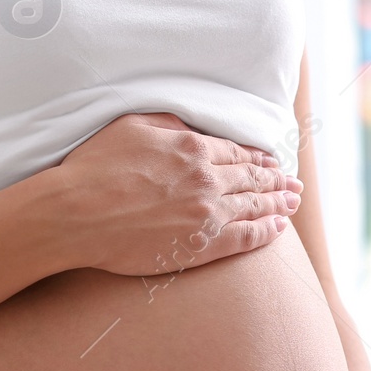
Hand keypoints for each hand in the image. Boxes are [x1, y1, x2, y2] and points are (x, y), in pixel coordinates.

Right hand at [58, 113, 301, 276]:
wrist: (75, 214)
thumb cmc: (94, 167)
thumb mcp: (133, 125)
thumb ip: (171, 123)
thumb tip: (194, 128)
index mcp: (192, 148)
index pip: (236, 153)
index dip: (258, 157)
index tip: (272, 161)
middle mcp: (207, 180)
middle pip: (252, 179)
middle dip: (277, 180)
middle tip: (294, 184)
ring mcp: (206, 215)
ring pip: (253, 207)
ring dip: (278, 204)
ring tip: (293, 203)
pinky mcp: (199, 246)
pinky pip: (244, 239)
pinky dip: (266, 232)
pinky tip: (278, 228)